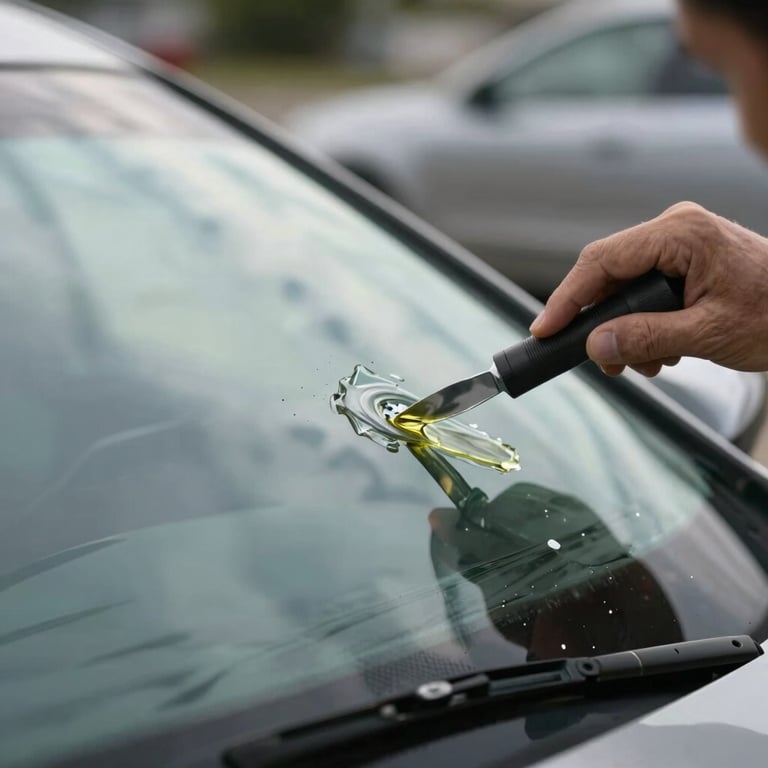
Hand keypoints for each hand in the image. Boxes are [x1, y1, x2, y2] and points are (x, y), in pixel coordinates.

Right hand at [530, 202, 767, 376]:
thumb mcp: (709, 333)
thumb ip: (647, 338)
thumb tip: (596, 345)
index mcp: (680, 234)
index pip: (601, 262)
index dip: (568, 298)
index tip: (546, 329)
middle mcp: (675, 231)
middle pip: (608, 275)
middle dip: (603, 323)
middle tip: (606, 363)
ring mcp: (680, 244)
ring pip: (625, 288)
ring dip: (628, 330)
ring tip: (648, 363)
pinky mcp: (685, 261)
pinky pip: (645, 291)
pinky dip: (646, 324)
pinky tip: (664, 350)